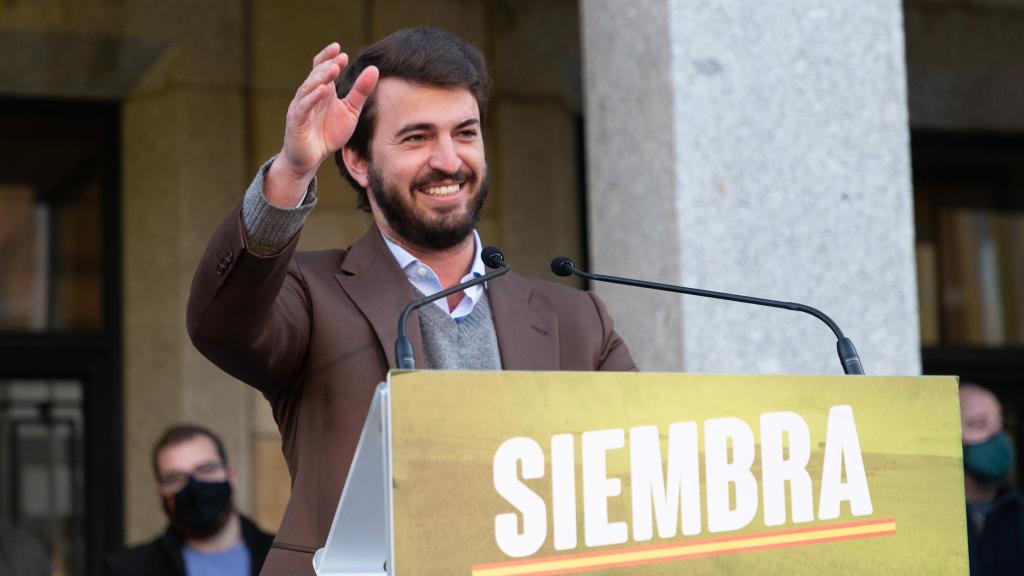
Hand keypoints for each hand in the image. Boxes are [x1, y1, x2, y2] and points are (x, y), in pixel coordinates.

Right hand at [266, 43, 378, 204]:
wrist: (311, 158)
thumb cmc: (328, 133)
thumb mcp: (350, 111)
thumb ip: (360, 92)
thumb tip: (374, 69)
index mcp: (321, 91)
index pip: (321, 68)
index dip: (328, 57)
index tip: (340, 50)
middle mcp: (309, 96)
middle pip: (315, 75)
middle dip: (326, 65)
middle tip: (339, 58)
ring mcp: (300, 108)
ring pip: (308, 88)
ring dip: (320, 78)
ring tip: (333, 69)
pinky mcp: (296, 122)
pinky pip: (303, 107)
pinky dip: (311, 98)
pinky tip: (322, 91)